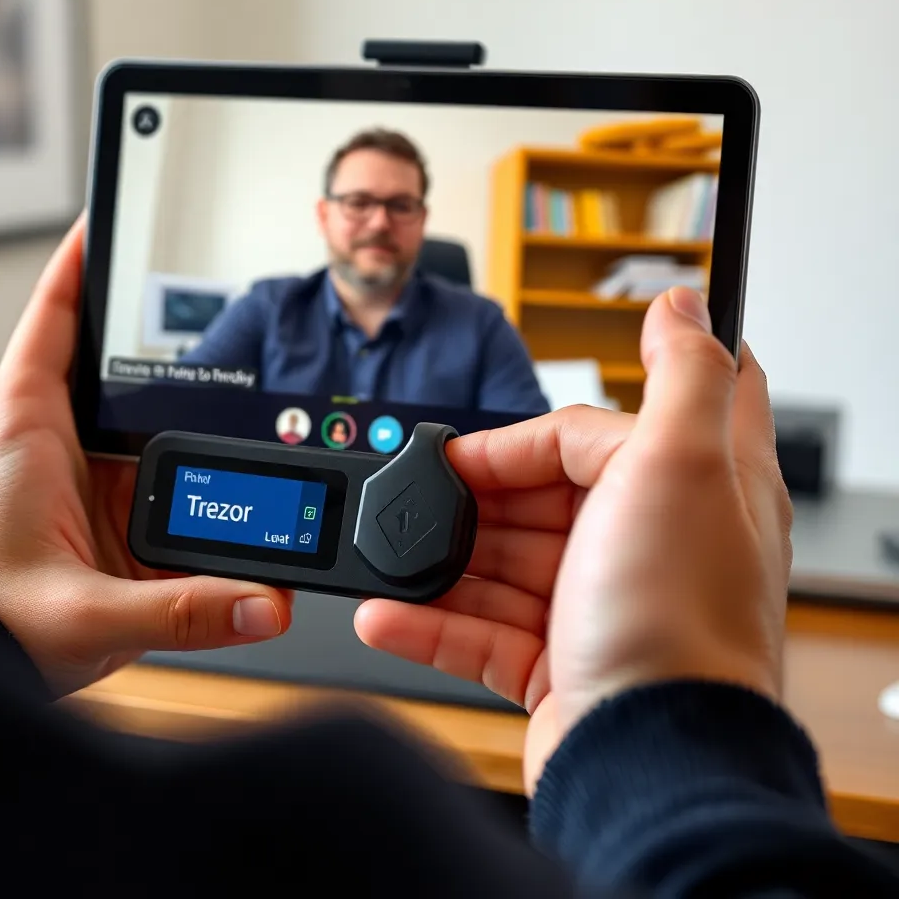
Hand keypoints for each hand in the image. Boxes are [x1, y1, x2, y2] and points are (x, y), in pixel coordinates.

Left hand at [0, 217, 292, 696]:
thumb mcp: (85, 612)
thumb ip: (181, 609)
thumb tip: (265, 601)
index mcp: (29, 424)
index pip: (54, 314)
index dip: (83, 257)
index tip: (117, 215)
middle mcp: (65, 436)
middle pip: (121, 355)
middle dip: (170, 329)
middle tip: (220, 294)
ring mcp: (98, 470)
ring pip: (158, 414)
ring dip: (198, 403)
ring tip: (255, 382)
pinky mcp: (121, 506)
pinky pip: (178, 471)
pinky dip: (209, 467)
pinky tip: (245, 467)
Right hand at [356, 287, 791, 792]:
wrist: (655, 767)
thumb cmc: (679, 618)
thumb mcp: (684, 466)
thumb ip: (685, 374)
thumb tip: (686, 302)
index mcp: (682, 491)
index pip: (596, 434)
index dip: (535, 433)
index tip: (475, 450)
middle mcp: (644, 548)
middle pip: (539, 502)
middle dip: (473, 503)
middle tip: (416, 504)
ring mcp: (598, 610)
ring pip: (502, 568)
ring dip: (438, 564)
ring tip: (384, 557)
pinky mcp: (560, 668)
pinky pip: (481, 634)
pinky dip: (429, 623)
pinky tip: (384, 614)